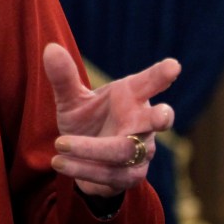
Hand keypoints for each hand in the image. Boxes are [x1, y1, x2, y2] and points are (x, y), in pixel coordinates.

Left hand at [42, 42, 176, 197]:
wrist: (83, 159)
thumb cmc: (88, 120)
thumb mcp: (72, 99)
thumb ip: (64, 78)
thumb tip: (50, 48)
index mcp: (131, 97)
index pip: (149, 83)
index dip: (162, 75)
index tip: (173, 66)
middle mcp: (142, 123)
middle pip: (156, 122)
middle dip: (160, 118)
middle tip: (163, 115)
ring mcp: (141, 152)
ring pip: (124, 151)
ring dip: (91, 149)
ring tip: (60, 143)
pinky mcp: (130, 176)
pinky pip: (110, 174)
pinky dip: (83, 168)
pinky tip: (59, 163)